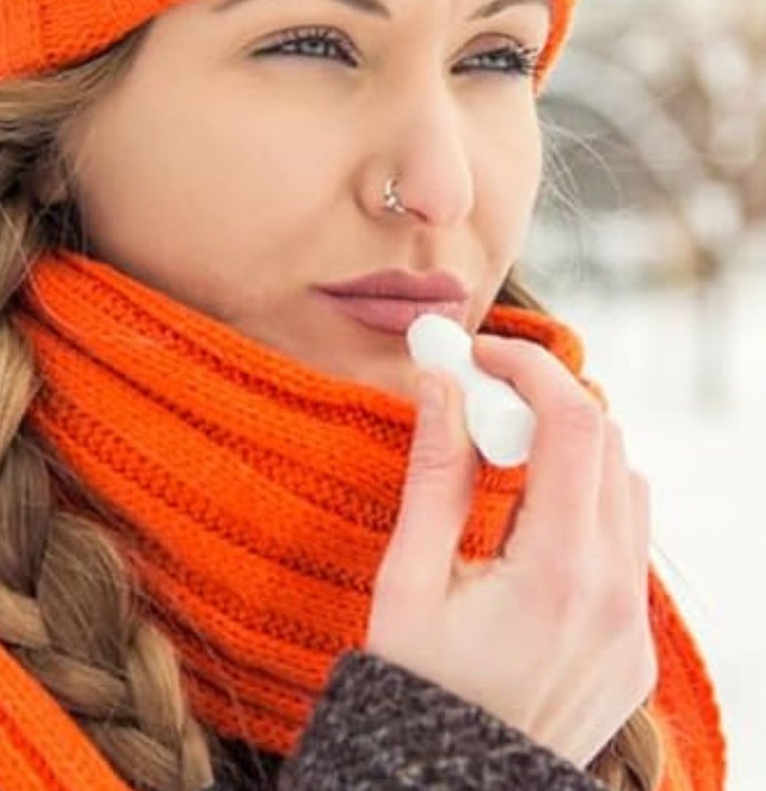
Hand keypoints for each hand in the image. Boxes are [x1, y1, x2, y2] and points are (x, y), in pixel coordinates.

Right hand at [364, 335, 657, 767]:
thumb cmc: (415, 691)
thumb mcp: (408, 579)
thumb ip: (434, 474)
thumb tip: (441, 384)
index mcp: (559, 575)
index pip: (572, 427)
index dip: (528, 369)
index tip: (476, 352)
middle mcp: (616, 598)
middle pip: (608, 446)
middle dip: (544, 401)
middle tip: (477, 395)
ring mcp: (635, 629)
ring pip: (627, 491)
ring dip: (569, 451)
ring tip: (497, 457)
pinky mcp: (635, 650)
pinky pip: (627, 547)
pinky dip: (583, 505)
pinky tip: (522, 522)